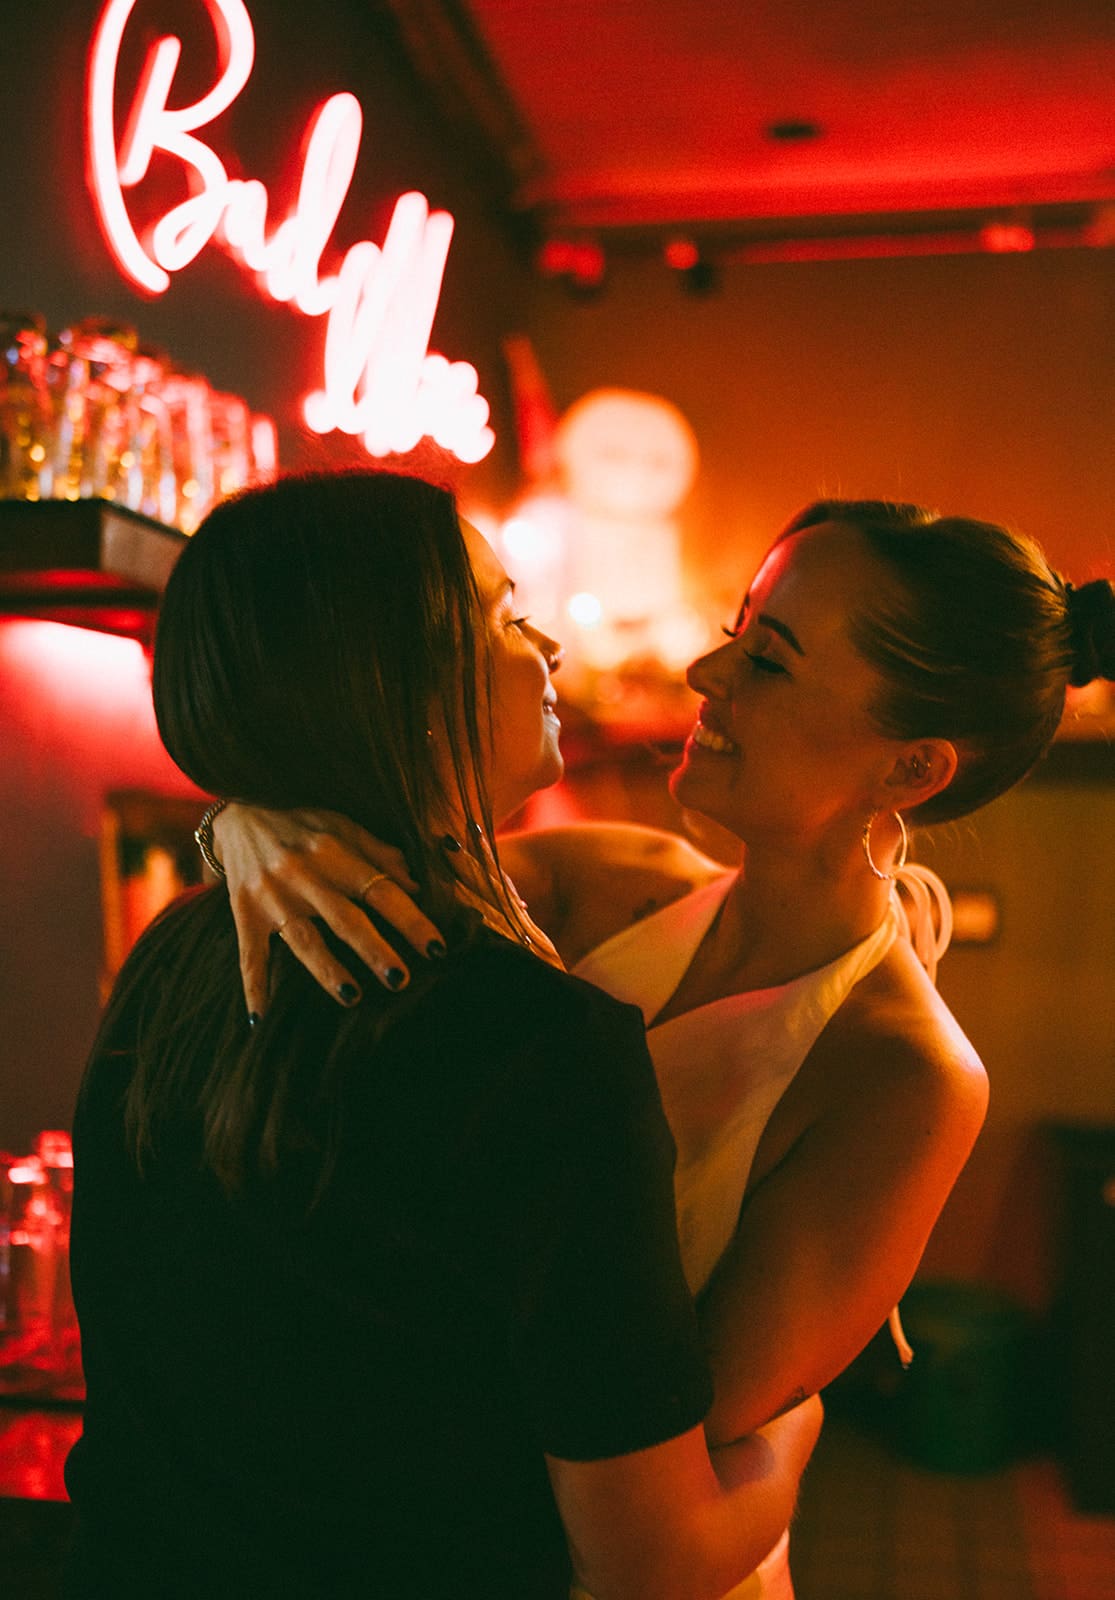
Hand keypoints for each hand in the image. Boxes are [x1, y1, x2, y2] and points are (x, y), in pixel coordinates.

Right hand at [212, 805, 445, 1016]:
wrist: (238, 816)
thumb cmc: (303, 826)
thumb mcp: (343, 827)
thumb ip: (380, 854)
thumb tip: (416, 886)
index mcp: (334, 853)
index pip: (381, 890)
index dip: (410, 920)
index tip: (437, 948)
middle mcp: (303, 875)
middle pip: (344, 919)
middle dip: (374, 950)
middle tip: (401, 980)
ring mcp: (272, 897)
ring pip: (303, 940)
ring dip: (327, 970)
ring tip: (352, 997)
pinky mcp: (245, 914)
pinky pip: (250, 955)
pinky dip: (254, 987)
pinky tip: (261, 1018)